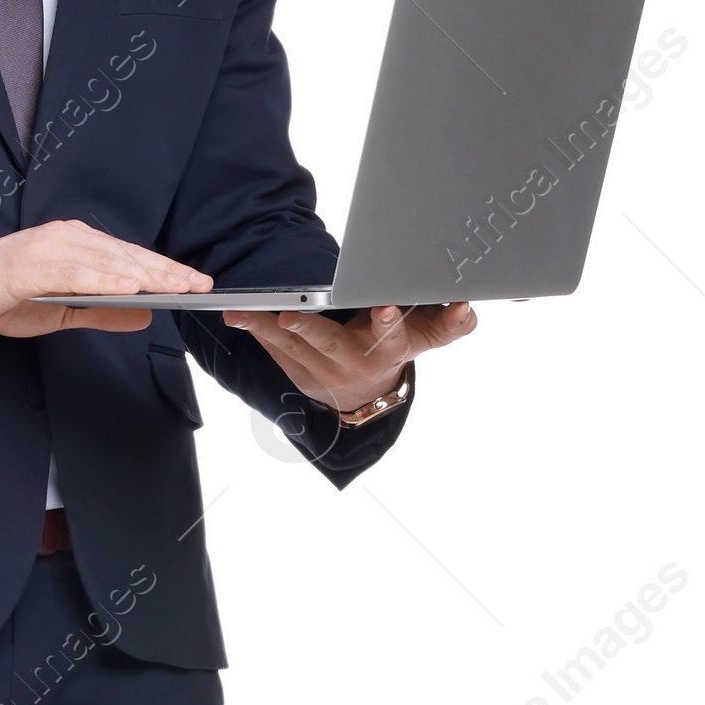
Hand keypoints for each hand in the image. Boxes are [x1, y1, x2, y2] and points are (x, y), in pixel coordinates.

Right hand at [0, 221, 212, 337]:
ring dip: (144, 275)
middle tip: (199, 285)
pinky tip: (129, 289)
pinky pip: (76, 272)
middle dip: (165, 272)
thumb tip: (145, 315)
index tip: (196, 282)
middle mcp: (67, 238)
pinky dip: (104, 280)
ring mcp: (50, 247)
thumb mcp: (61, 311)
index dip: (164, 270)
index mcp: (75, 245)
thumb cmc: (0, 296)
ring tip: (176, 287)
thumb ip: (103, 312)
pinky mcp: (31, 264)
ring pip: (107, 262)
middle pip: (126, 257)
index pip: (129, 258)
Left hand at [220, 298, 476, 408]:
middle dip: (312, 331)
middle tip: (292, 316)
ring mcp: (323, 371)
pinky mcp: (298, 373)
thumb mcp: (428, 338)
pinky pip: (275, 351)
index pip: (392, 335)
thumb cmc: (397, 350)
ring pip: (293, 348)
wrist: (368, 398)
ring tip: (245, 311)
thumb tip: (467, 306)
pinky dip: (256, 332)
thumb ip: (451, 323)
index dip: (389, 322)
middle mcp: (354, 362)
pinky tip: (238, 314)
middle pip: (332, 346)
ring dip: (268, 328)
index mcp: (388, 349)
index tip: (385, 307)